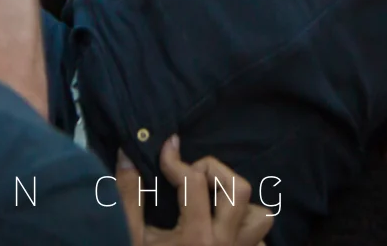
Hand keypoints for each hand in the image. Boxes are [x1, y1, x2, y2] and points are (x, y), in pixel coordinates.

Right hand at [118, 137, 272, 245]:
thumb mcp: (131, 239)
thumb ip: (128, 197)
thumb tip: (126, 156)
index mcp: (195, 236)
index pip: (194, 181)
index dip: (176, 160)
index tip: (164, 151)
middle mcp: (224, 245)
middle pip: (238, 189)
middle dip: (214, 170)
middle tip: (190, 174)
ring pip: (260, 217)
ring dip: (239, 204)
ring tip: (211, 203)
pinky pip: (259, 243)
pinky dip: (245, 231)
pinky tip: (221, 232)